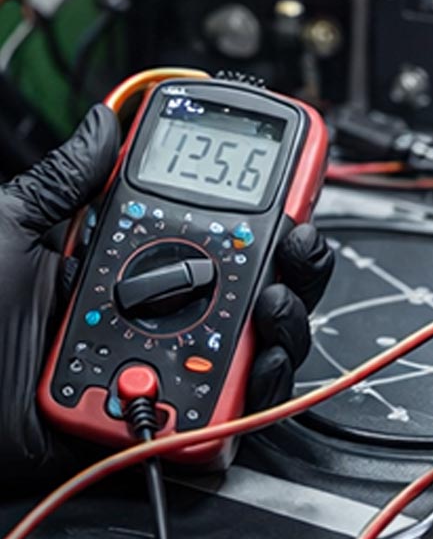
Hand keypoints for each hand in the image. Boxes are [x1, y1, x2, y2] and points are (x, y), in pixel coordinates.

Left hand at [0, 105, 332, 489]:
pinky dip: (256, 388)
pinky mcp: (172, 415)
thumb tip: (102, 123)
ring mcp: (174, 364)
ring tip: (271, 305)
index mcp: (133, 266)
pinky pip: (233, 407)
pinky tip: (252, 365)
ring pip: (259, 345)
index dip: (262, 213)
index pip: (215, 234)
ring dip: (284, 322)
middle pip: (257, 287)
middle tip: (298, 245)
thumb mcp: (10, 234)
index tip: (290, 192)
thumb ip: (63, 182)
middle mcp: (165, 313)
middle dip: (295, 265)